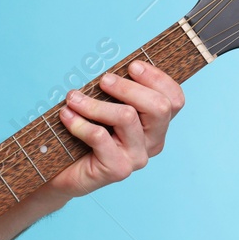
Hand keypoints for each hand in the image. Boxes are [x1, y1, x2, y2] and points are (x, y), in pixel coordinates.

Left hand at [49, 59, 184, 198]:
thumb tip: (111, 71)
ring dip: (96, 104)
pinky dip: (79, 122)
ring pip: (127, 117)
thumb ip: (114, 94)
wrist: (64, 173)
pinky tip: (66, 116)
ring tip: (73, 98)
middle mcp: (152, 142)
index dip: (157, 79)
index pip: (174, 100)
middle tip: (103, 80)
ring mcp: (137, 157)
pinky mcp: (117, 169)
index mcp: (156, 126)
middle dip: (129, 87)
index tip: (132, 66)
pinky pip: (100, 137)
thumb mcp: (103, 110)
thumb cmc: (84, 137)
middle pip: (159, 107)